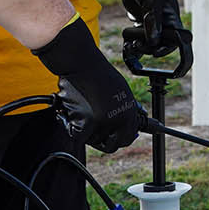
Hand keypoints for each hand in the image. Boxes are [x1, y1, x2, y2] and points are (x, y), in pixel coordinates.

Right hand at [33, 16, 141, 151]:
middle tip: (94, 128)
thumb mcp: (122, 93)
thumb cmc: (100, 75)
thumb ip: (126, 111)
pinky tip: (74, 112)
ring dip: (86, 130)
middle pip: (109, 145)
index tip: (113, 138)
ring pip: (92, 140)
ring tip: (85, 110)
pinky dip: (73, 126)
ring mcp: (101, 123)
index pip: (126, 139)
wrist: (83, 64)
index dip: (119, 140)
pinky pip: (77, 135)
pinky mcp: (84, 123)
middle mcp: (117, 121)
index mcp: (128, 114)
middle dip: (103, 140)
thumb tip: (135, 123)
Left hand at [109, 0, 191, 77]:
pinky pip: (139, 36)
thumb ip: (152, 21)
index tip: (177, 72)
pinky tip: (126, 40)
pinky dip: (133, 41)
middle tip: (137, 48)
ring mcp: (153, 21)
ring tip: (130, 45)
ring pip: (150, 42)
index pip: (182, 43)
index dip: (183, 59)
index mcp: (172, 18)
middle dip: (152, 51)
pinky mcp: (141, 19)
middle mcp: (164, 22)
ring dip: (141, 47)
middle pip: (163, 46)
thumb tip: (154, 41)